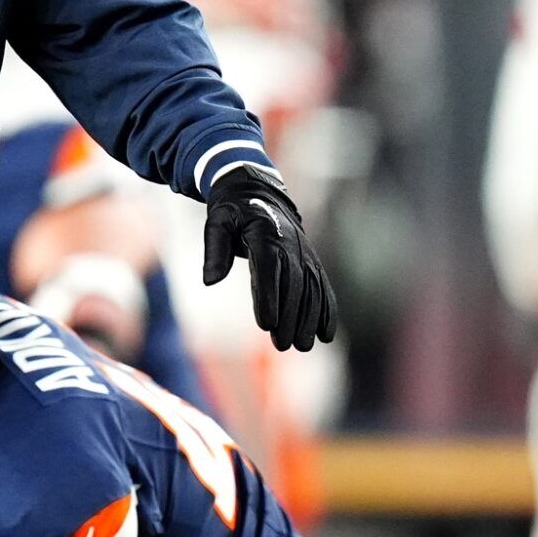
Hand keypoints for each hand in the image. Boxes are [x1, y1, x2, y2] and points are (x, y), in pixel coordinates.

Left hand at [201, 167, 337, 352]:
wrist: (256, 190)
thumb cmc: (231, 210)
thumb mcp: (216, 222)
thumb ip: (214, 250)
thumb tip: (210, 281)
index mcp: (265, 233)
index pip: (269, 269)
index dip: (269, 297)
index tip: (267, 325)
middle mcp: (290, 243)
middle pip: (293, 284)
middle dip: (290, 317)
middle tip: (283, 345)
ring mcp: (304, 252)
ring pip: (312, 288)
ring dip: (309, 319)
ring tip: (302, 346)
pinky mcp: (310, 259)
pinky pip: (323, 285)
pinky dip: (327, 309)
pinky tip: (326, 334)